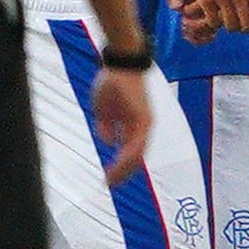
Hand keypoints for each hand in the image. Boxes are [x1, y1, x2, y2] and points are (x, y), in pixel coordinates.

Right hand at [88, 62, 152, 182]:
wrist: (120, 63)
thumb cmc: (112, 83)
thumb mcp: (103, 110)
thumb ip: (106, 126)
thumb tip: (109, 142)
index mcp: (132, 125)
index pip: (128, 152)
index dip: (118, 166)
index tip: (107, 178)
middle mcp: (141, 127)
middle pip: (135, 158)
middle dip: (122, 173)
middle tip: (109, 184)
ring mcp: (145, 124)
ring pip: (137, 155)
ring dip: (124, 169)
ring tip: (112, 180)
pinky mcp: (144, 120)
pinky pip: (137, 143)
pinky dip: (127, 157)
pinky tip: (118, 166)